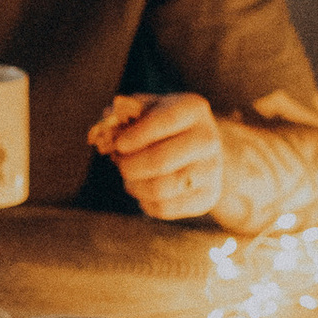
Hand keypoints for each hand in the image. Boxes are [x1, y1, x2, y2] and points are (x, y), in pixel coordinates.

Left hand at [93, 90, 227, 223]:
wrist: (199, 149)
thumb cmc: (162, 126)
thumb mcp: (147, 109)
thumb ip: (123, 112)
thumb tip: (105, 126)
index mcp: (193, 109)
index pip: (166, 121)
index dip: (138, 135)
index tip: (119, 145)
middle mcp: (208, 138)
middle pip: (161, 160)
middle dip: (130, 165)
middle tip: (120, 164)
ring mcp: (212, 169)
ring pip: (161, 189)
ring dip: (135, 186)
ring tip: (130, 178)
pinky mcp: (208, 196)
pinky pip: (166, 208)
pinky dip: (145, 202)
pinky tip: (143, 190)